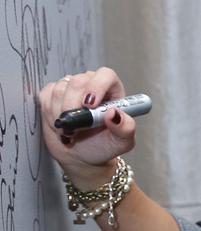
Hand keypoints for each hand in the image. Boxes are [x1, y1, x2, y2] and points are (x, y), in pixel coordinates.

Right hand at [39, 67, 136, 187]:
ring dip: (62, 115)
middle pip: (78, 81)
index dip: (96, 86)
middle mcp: (91, 85)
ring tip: (71, 130)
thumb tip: (114, 113)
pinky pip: (46, 95)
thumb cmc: (104, 145)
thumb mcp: (122, 141)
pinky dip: (49, 113)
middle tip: (77, 128)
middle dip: (74, 107)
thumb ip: (125, 127)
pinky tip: (61, 124)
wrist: (83, 156)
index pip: (105, 75)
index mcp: (112, 91)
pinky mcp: (52, 94)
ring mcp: (70, 89)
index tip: (90, 105)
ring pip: (60, 90)